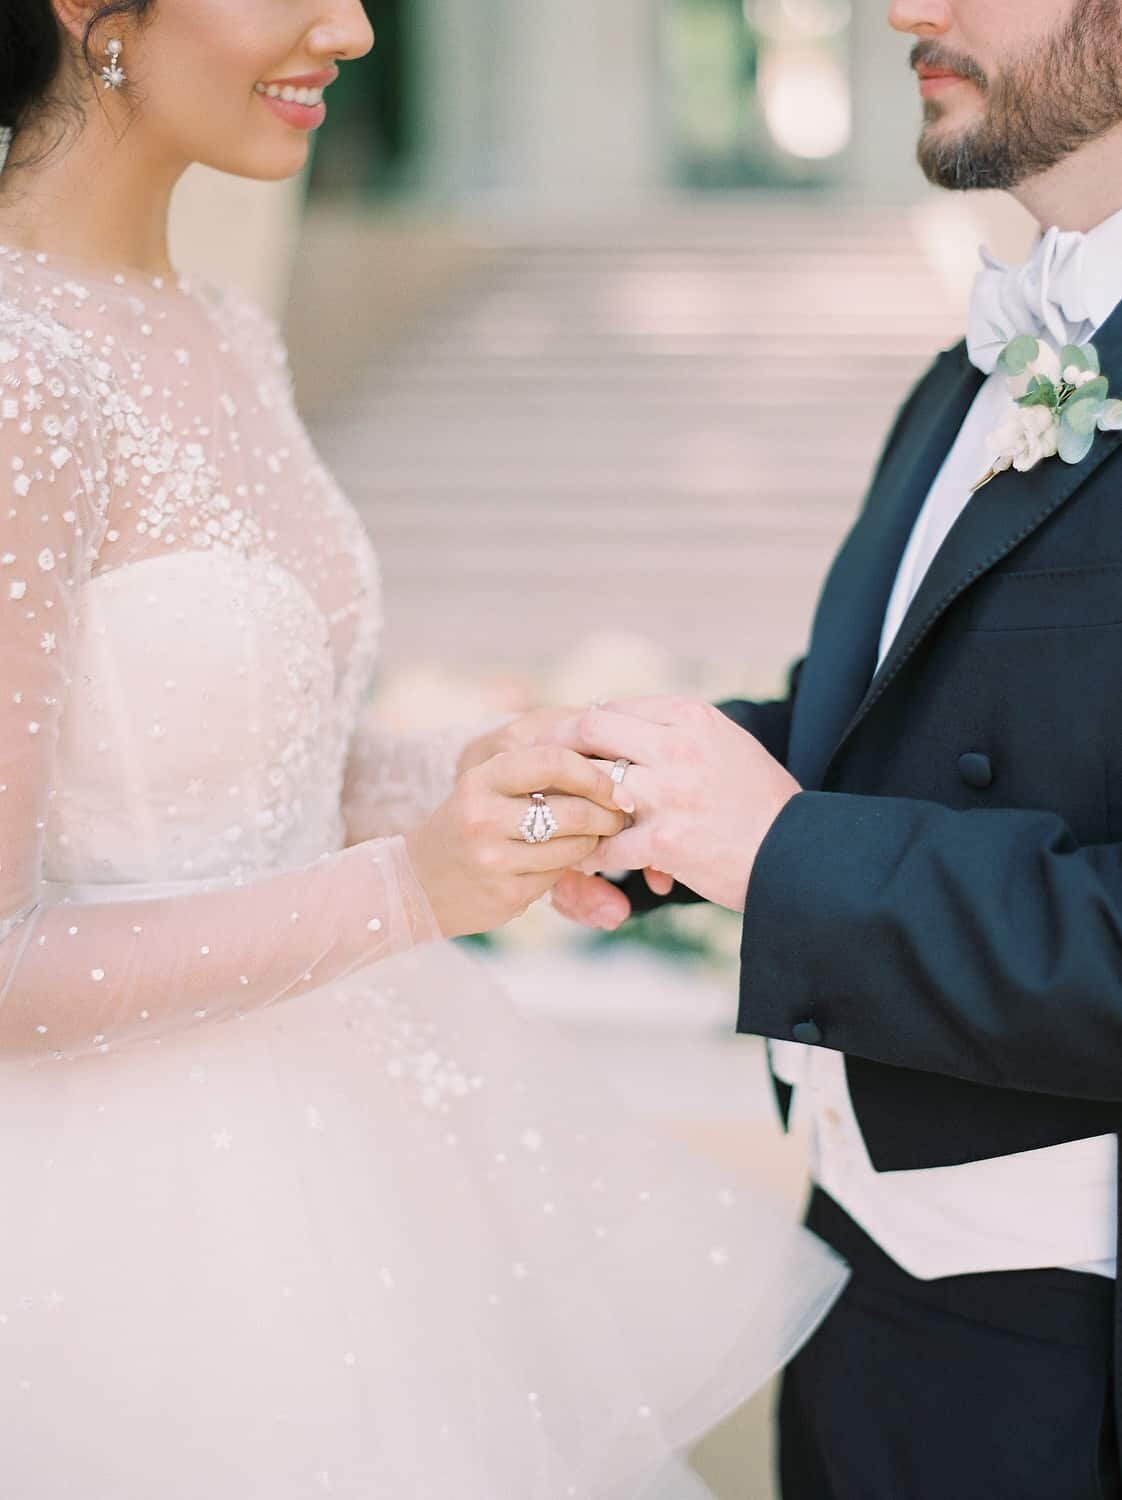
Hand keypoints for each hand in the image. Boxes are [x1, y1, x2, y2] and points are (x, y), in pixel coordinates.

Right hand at [461, 710, 674, 923]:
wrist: (416, 884)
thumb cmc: (467, 825)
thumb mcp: (486, 787)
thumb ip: (535, 774)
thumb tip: (610, 768)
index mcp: (481, 779)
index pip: (554, 762)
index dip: (596, 773)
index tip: (617, 785)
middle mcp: (484, 818)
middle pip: (573, 811)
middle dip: (608, 814)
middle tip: (619, 816)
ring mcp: (494, 860)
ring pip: (574, 847)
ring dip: (594, 843)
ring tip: (594, 837)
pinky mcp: (506, 896)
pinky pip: (560, 876)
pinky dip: (570, 867)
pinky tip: (560, 861)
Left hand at [532, 698, 800, 911]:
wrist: (799, 855)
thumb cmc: (763, 803)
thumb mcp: (728, 745)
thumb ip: (680, 732)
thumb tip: (631, 725)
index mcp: (692, 717)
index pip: (615, 707)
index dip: (582, 726)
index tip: (565, 745)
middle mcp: (678, 746)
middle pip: (591, 729)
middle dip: (561, 749)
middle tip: (544, 771)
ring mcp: (670, 792)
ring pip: (591, 786)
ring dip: (571, 804)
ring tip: (557, 818)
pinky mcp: (665, 840)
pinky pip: (606, 845)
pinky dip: (590, 857)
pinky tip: (583, 863)